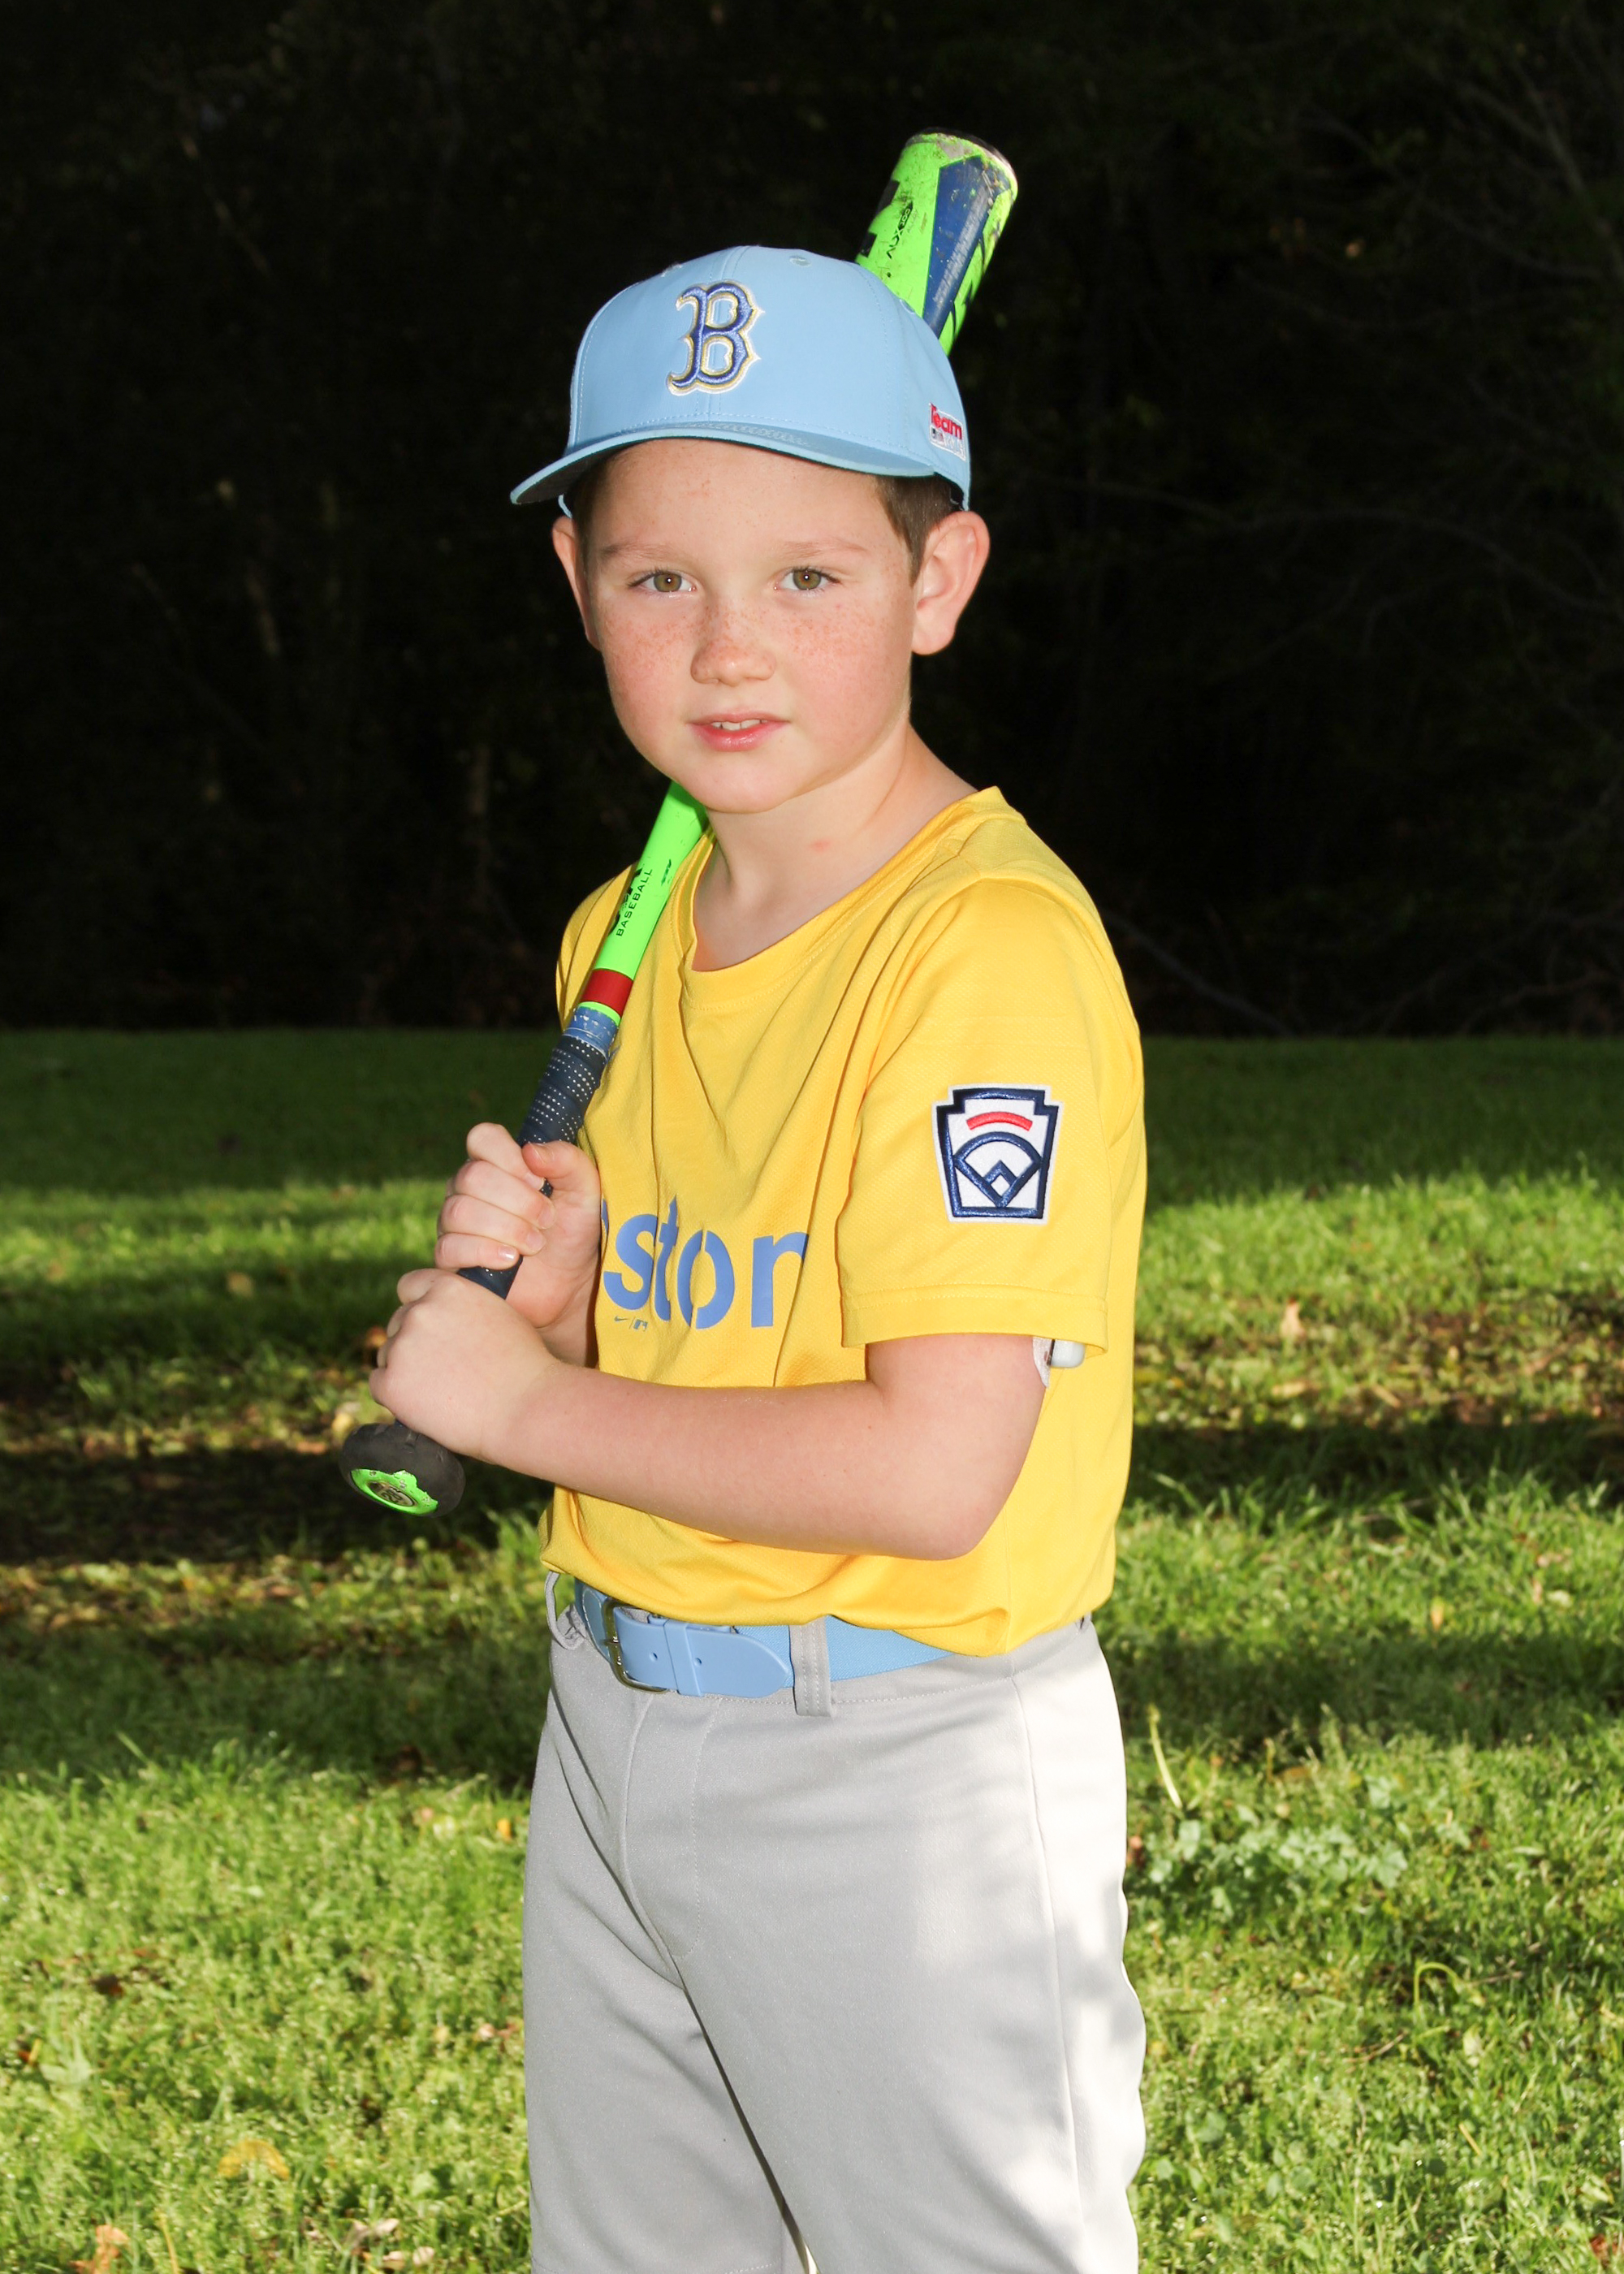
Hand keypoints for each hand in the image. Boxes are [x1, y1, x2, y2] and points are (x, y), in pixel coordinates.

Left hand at [369, 1267, 556, 1467]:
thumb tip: (445, 1317)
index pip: (410, 1285)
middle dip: (413, 1341)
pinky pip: (378, 1383)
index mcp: (448, 1288)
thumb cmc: (523, 1366)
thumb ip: (466, 1307)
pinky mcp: (391, 1383)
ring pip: (387, 1354)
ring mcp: (403, 1347)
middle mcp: (420, 1312)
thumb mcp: (499, 1314)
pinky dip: (395, 1394)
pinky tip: (423, 1403)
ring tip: (439, 1389)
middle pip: (397, 1323)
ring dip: (405, 1368)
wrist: (526, 1408)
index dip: (418, 1306)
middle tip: (441, 1368)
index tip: (429, 1326)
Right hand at [435, 1123, 601, 1334]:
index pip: (482, 1138)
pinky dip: (484, 1252)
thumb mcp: (585, 1190)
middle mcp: (468, 1187)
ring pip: (459, 1212)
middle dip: (519, 1201)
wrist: (569, 1282)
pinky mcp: (450, 1257)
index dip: (508, 1157)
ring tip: (536, 1244)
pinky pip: (449, 1247)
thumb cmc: (573, 1229)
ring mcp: (454, 1221)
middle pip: (472, 1177)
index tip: (538, 1181)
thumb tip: (530, 1151)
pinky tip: (512, 1261)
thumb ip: (566, 1160)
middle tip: (547, 1220)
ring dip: (507, 1229)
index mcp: (497, 1162)